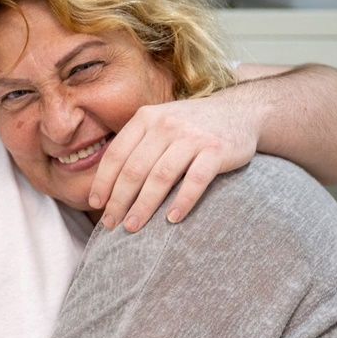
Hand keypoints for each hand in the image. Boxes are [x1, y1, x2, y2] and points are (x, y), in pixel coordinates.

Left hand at [89, 94, 260, 231]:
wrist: (240, 110)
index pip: (116, 154)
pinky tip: (171, 219)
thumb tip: (106, 183)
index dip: (103, 182)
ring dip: (144, 206)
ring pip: (161, 177)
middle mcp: (166, 124)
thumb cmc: (191, 125)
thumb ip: (137, 144)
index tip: (96, 205)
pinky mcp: (217, 150)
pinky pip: (195, 181)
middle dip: (119, 200)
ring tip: (133, 226)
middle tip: (111, 224)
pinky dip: (182, 202)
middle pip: (134, 169)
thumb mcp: (160, 123)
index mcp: (146, 118)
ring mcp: (193, 137)